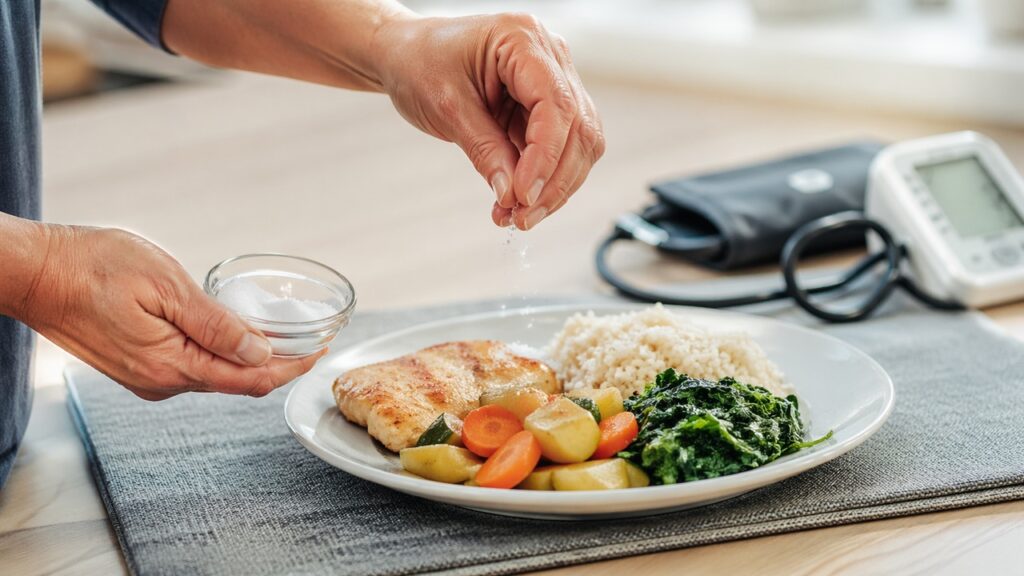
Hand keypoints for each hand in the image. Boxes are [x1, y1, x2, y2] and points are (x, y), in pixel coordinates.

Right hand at [19, 225, 323, 400]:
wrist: (33, 273)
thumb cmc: (92, 267)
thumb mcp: (165, 286)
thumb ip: (215, 324)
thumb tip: (260, 352)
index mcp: (172, 366)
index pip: (250, 380)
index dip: (291, 368)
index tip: (321, 353)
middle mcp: (161, 382)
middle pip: (237, 382)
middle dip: (278, 365)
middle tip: (311, 342)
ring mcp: (147, 378)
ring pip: (215, 376)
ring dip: (250, 361)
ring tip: (282, 337)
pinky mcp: (137, 367)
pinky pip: (192, 368)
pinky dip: (221, 356)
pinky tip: (234, 335)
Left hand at [373, 13, 604, 229]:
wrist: (407, 54)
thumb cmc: (420, 63)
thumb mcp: (447, 107)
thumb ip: (484, 150)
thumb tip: (513, 195)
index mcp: (523, 39)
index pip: (556, 105)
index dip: (546, 157)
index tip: (524, 195)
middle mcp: (549, 55)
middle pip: (578, 128)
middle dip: (554, 182)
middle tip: (522, 218)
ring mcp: (553, 79)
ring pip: (579, 144)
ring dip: (554, 187)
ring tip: (518, 216)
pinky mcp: (546, 105)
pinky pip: (561, 148)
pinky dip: (544, 180)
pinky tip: (518, 202)